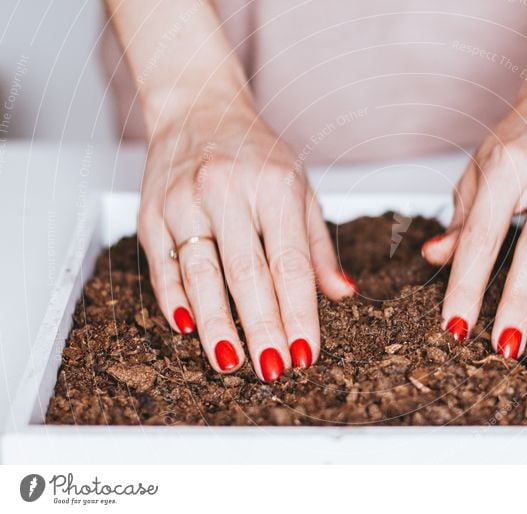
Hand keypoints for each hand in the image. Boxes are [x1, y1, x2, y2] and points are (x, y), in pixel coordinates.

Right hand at [138, 98, 356, 379]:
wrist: (196, 107)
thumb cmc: (255, 152)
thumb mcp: (300, 187)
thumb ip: (317, 245)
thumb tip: (342, 293)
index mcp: (274, 186)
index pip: (290, 263)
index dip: (298, 313)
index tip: (306, 352)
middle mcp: (226, 191)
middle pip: (246, 274)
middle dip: (261, 328)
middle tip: (273, 370)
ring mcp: (183, 201)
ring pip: (200, 275)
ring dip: (216, 325)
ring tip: (231, 362)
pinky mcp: (151, 213)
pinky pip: (163, 266)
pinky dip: (173, 301)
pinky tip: (187, 330)